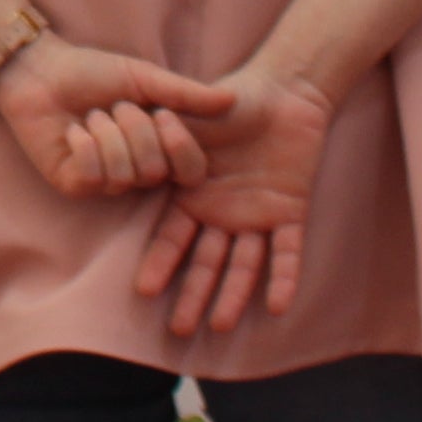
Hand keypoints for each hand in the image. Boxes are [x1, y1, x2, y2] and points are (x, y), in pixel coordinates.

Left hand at [0, 40, 232, 199]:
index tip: (163, 114)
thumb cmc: (94, 72)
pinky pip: (92, 175)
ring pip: (124, 174)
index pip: (190, 171)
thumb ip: (184, 94)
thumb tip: (232, 99)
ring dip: (105, 133)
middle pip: (155, 170)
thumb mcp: (145, 78)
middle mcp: (137, 173)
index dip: (180, 146)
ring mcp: (105, 183)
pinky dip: (84, 144)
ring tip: (91, 116)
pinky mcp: (74, 185)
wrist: (43, 69)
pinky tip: (73, 131)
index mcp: (159, 149)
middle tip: (114, 107)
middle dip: (133, 128)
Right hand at [137, 65, 335, 335]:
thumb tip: (131, 143)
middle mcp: (223, 213)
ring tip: (218, 326)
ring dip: (233, 295)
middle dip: (192, 294)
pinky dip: (283, 278)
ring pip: (243, 264)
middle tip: (179, 329)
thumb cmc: (233, 100)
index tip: (143, 289)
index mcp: (195, 194)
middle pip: (206, 261)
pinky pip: (287, 251)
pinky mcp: (291, 212)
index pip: (174, 237)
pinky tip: (277, 305)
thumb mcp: (191, 120)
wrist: (284, 91)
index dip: (160, 263)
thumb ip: (166, 138)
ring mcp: (257, 215)